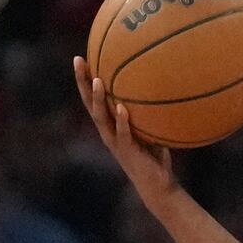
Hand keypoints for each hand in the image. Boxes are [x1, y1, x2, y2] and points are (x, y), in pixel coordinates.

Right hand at [71, 55, 176, 202]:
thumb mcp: (151, 129)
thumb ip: (150, 111)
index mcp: (110, 125)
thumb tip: (163, 84)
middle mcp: (107, 132)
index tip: (80, 58)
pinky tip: (122, 108)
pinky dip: (122, 121)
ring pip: (101, 118)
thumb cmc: (154, 155)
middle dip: (82, 82)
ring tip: (97, 81)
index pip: (92, 99)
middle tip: (79, 61)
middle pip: (89, 104)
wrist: (158, 185)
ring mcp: (116, 142)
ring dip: (98, 99)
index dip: (84, 80)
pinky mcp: (127, 152)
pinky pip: (123, 134)